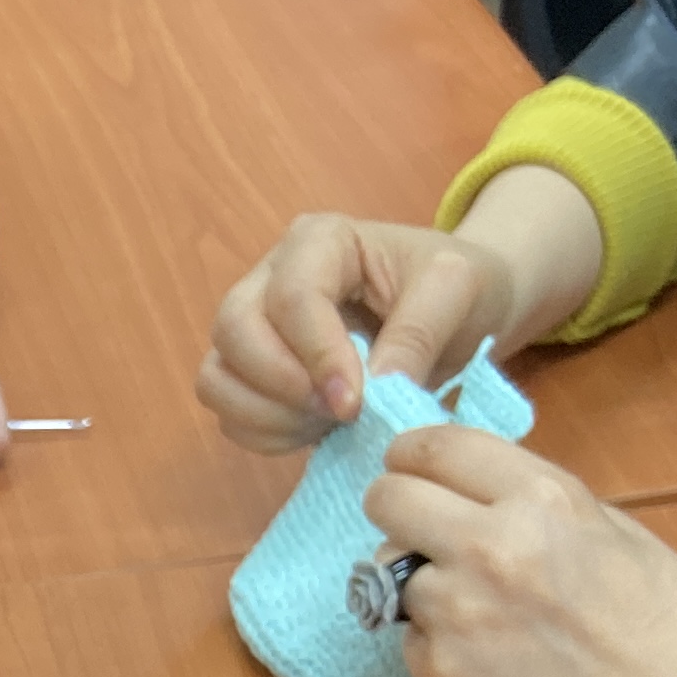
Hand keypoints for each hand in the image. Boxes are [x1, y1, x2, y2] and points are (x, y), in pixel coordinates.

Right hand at [198, 213, 533, 451]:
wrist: (457, 312)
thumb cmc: (458, 287)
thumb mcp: (459, 290)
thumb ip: (419, 331)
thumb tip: (373, 386)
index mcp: (320, 242)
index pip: (292, 297)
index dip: (317, 356)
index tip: (355, 403)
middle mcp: (271, 277)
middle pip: (234, 330)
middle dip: (280, 384)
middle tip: (339, 412)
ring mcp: (255, 327)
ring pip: (217, 375)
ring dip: (266, 414)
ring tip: (327, 422)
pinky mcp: (252, 374)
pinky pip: (229, 413)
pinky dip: (265, 434)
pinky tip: (315, 431)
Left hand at [363, 429, 676, 676]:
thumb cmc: (659, 616)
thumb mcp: (607, 525)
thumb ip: (530, 500)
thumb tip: (468, 487)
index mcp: (539, 497)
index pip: (436, 448)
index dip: (411, 453)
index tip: (407, 464)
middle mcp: (489, 546)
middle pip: (388, 500)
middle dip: (398, 508)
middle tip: (418, 527)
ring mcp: (459, 611)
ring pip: (390, 573)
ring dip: (419, 581)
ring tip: (478, 607)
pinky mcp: (443, 670)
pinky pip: (411, 637)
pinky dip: (436, 641)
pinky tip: (489, 655)